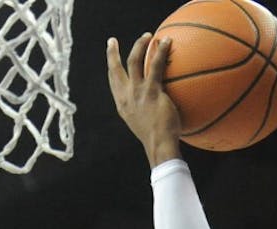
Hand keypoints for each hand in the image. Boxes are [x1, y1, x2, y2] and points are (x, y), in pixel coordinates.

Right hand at [106, 33, 182, 166]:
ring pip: (133, 60)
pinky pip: (155, 65)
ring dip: (139, 45)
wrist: (159, 146)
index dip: (111, 69)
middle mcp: (126, 97)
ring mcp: (137, 93)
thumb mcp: (145, 126)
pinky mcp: (151, 91)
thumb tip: (157, 110)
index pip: (113, 83)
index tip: (110, 59)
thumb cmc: (157, 141)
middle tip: (112, 41)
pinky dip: (160, 51)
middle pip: (115, 69)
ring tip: (147, 36)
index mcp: (122, 106)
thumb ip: (146, 113)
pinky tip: (166, 42)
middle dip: (112, 53)